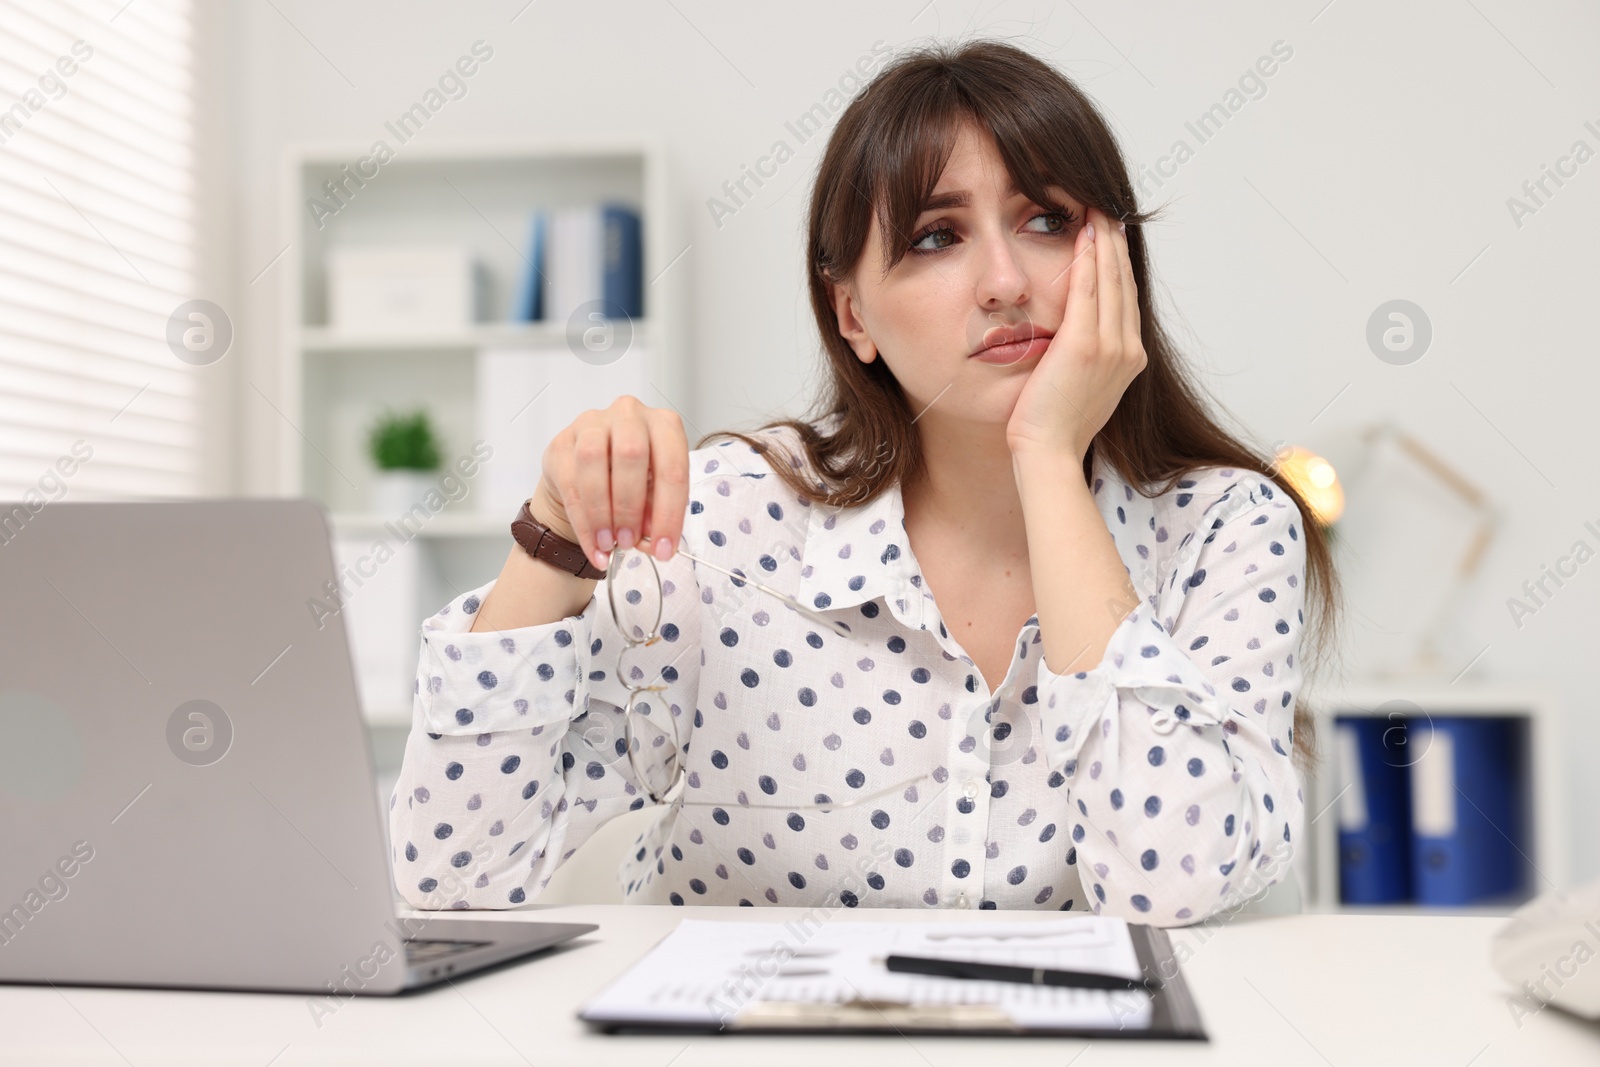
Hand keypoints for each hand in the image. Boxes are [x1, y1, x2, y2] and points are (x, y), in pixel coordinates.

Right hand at [531, 395, 689, 570]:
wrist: (588, 476)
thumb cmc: (630, 480)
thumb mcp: (653, 495)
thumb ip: (655, 513)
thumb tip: (653, 539)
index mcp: (664, 425)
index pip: (672, 466)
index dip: (669, 513)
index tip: (664, 549)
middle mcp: (630, 415)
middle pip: (631, 454)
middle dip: (630, 507)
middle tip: (629, 542)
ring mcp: (592, 423)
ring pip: (593, 460)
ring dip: (602, 511)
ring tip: (608, 544)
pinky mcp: (562, 442)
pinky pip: (570, 482)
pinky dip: (583, 522)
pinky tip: (593, 546)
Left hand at [1005, 205, 1146, 459]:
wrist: (1049, 452)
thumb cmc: (1054, 427)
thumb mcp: (1080, 388)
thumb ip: (1085, 359)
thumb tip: (1075, 342)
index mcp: (1130, 359)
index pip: (1127, 298)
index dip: (1120, 264)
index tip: (1111, 236)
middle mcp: (1128, 349)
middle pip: (1125, 282)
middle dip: (1116, 244)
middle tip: (1107, 210)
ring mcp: (1111, 346)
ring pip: (1111, 279)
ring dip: (1105, 241)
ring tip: (1097, 210)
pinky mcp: (1085, 345)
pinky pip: (1090, 290)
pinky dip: (1088, 259)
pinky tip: (1083, 234)